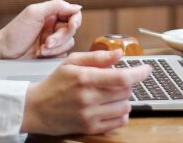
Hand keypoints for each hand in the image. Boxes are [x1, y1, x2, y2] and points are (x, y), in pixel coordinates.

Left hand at [0, 0, 82, 59]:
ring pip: (69, 43)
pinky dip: (54, 55)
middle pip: (73, 30)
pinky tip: (41, 55)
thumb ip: (57, 5)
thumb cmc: (15, 33)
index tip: (70, 27)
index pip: (74, 14)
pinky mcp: (52, 54)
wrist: (2, 54)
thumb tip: (78, 7)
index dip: (75, 21)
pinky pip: (64, 54)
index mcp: (51, 14)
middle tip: (46, 43)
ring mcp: (53, 41)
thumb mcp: (34, 13)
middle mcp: (54, 26)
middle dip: (60, 37)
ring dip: (56, 48)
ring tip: (41, 50)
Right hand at [22, 49, 151, 134]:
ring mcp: (89, 115)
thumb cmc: (55, 83)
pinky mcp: (89, 128)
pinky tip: (111, 107)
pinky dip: (121, 113)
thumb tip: (119, 54)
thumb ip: (98, 57)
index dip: (139, 73)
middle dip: (126, 83)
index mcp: (85, 78)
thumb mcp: (72, 62)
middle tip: (116, 80)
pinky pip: (119, 122)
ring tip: (110, 94)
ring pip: (125, 106)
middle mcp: (88, 98)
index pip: (121, 77)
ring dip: (123, 98)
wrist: (36, 108)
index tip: (147, 69)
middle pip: (125, 91)